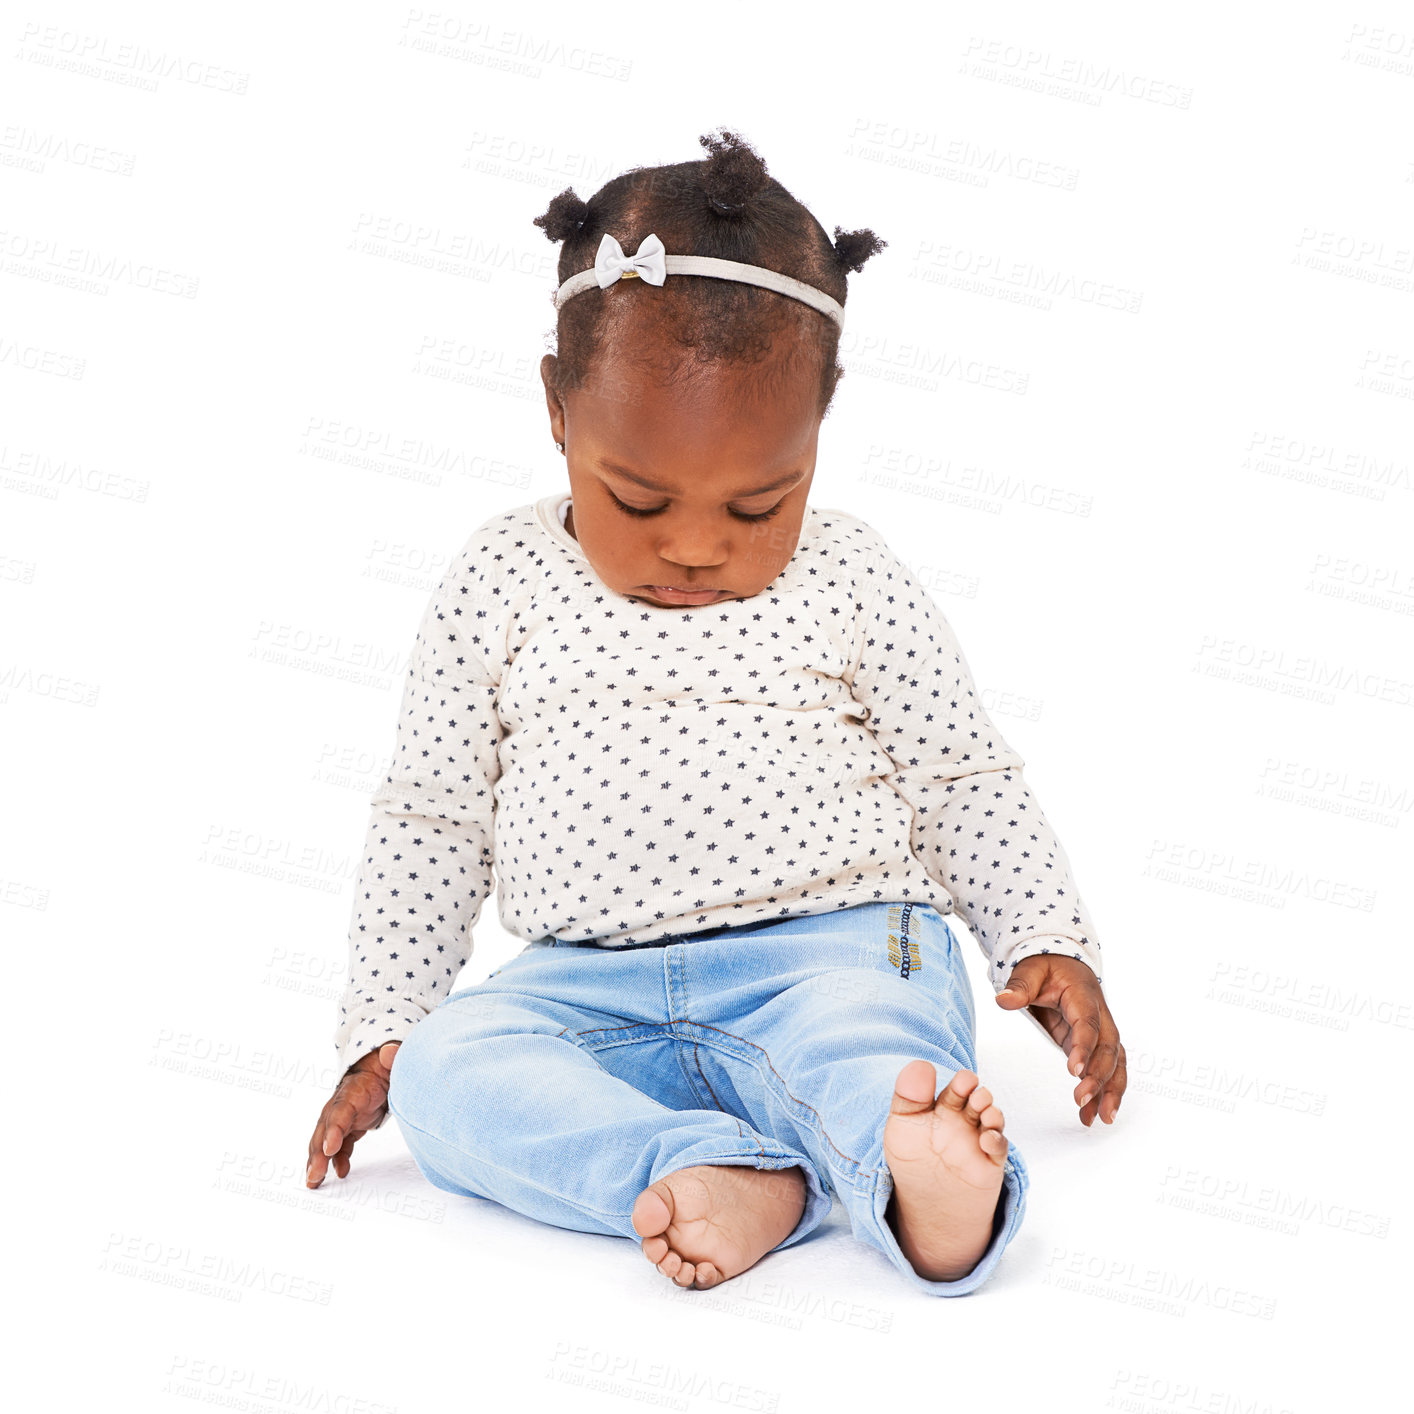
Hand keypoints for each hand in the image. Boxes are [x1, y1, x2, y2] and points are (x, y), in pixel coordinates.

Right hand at [306, 1041, 401, 1186]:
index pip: (341, 1110)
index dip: (334, 1129)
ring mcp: (342, 1116)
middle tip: (314, 1175)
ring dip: (317, 1161)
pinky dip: (336, 1160)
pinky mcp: (349, 1126)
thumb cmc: (386, 1064)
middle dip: (317, 1153)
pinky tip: (341, 1173)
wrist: (379, 1066)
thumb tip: (389, 1051)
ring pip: (324, 1140)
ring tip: (313, 1181)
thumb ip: (392, 1057)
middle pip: (325, 1129)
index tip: (330, 1148)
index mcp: (354, 1089)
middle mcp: (341, 1104)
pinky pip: (338, 1146)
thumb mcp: (392, 1060)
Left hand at [994, 956, 1124, 1126]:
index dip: (1084, 1047)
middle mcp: (1100, 1016)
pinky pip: (1104, 1070)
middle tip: (1080, 1100)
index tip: (1073, 1071)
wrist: (1062, 963)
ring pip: (1115, 1063)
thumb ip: (1019, 987)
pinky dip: (1102, 1093)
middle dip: (1099, 1076)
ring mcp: (1100, 1032)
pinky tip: (1093, 1116)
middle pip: (1109, 1049)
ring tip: (1101, 1119)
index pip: (1088, 1025)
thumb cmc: (1045, 966)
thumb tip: (1003, 1000)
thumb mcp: (1029, 971)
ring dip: (1111, 1091)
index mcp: (1084, 997)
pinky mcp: (1094, 1045)